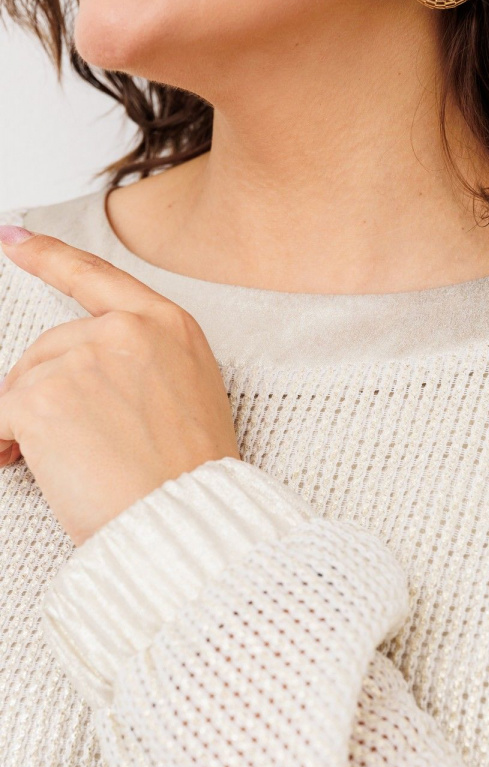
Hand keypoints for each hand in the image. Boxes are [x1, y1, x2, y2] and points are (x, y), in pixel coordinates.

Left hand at [0, 229, 240, 546]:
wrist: (187, 526)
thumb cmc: (191, 482)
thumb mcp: (190, 401)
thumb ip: (143, 368)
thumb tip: (79, 375)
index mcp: (170, 328)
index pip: (97, 278)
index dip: (49, 257)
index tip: (15, 240)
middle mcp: (125, 331)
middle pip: (51, 347)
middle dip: (44, 393)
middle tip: (66, 446)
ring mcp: (81, 359)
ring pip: (25, 385)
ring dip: (29, 426)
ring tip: (67, 467)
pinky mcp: (40, 396)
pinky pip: (1, 416)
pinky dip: (3, 443)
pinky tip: (23, 464)